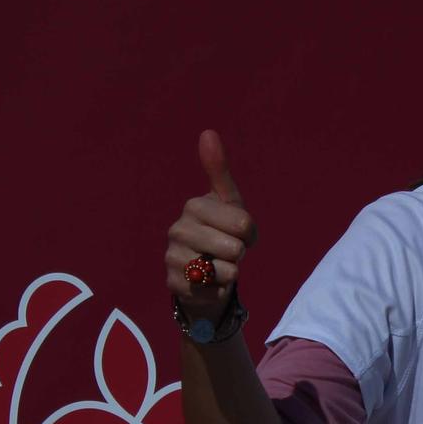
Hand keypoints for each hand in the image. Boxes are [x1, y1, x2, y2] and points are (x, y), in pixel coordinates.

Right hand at [166, 130, 258, 318]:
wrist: (205, 273)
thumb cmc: (221, 231)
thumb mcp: (228, 202)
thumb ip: (219, 169)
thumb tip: (207, 132)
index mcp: (193, 206)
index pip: (244, 224)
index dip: (249, 233)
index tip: (237, 231)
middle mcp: (177, 230)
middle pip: (236, 248)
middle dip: (240, 254)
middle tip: (227, 250)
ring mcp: (173, 259)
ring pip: (227, 271)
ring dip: (230, 273)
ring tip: (217, 265)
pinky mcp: (175, 286)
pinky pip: (215, 291)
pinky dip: (220, 290)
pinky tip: (209, 283)